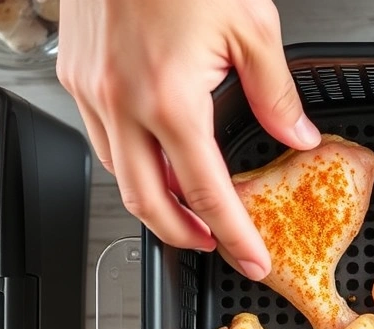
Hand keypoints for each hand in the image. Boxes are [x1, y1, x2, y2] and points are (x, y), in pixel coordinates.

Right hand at [57, 0, 320, 280]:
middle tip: (215, 246)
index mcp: (170, 99)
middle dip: (183, 236)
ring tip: (190, 212)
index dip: (234, 236)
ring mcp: (91, 91)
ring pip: (119, 175)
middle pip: (148, 202)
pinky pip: (102, 141)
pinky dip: (131, 166)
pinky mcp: (76, 75)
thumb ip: (276, 92)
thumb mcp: (252, 25)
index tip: (251, 258)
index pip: (208, 193)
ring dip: (155, 204)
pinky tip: (156, 163)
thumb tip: (297, 136)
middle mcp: (121, 103)